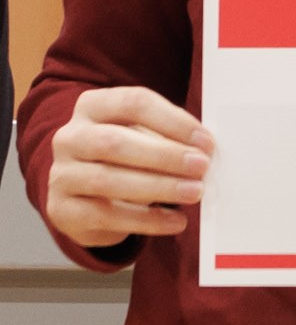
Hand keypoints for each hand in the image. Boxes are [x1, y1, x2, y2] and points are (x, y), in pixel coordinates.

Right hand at [47, 87, 213, 249]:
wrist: (84, 197)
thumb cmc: (124, 159)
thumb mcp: (142, 137)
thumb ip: (168, 138)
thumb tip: (204, 150)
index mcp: (93, 106)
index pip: (133, 103)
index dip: (172, 121)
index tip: (205, 141)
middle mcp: (70, 137)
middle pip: (115, 142)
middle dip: (164, 155)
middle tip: (201, 167)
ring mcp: (62, 174)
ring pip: (108, 180)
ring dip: (159, 187)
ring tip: (194, 193)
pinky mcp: (64, 210)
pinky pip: (107, 216)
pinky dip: (147, 220)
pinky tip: (176, 221)